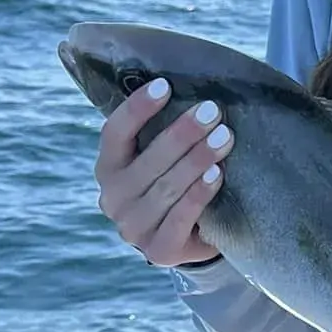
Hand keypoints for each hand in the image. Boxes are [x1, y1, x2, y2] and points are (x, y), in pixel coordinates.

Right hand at [94, 76, 229, 266]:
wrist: (187, 238)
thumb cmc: (173, 181)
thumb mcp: (161, 156)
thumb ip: (163, 129)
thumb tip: (191, 81)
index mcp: (108, 167)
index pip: (114, 134)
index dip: (137, 109)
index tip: (166, 85)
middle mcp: (112, 198)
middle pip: (147, 161)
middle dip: (182, 134)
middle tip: (212, 110)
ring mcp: (133, 228)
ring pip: (166, 189)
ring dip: (197, 160)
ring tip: (224, 137)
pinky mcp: (158, 251)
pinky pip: (179, 219)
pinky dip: (198, 195)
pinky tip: (216, 174)